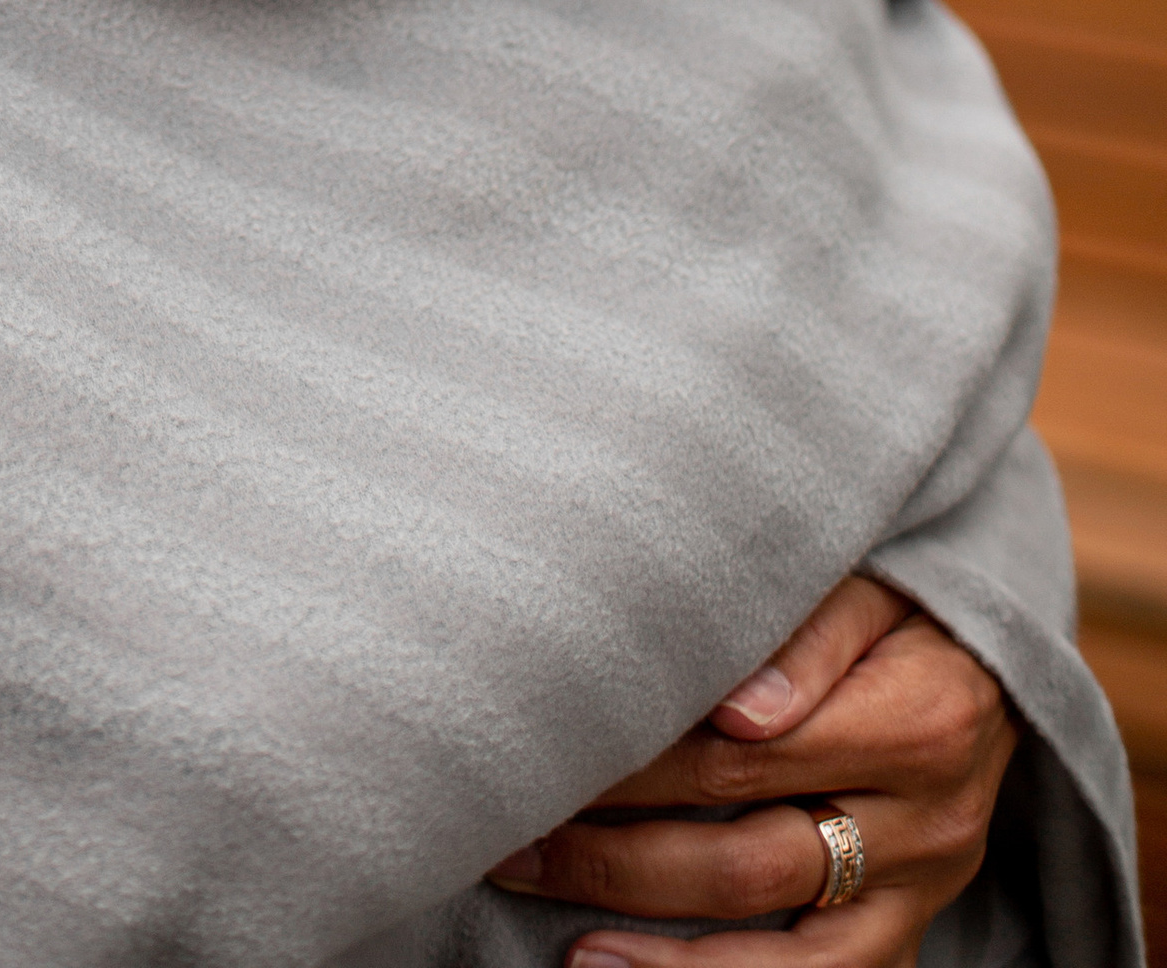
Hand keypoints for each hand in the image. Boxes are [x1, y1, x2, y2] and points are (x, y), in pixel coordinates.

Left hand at [487, 574, 1017, 967]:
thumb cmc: (904, 600)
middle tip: (517, 839)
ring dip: (668, 957)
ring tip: (570, 948)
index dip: (638, 765)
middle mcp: (928, 824)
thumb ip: (805, 634)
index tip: (548, 755)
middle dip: (620, 858)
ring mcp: (921, 891)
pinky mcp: (907, 930)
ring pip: (787, 955)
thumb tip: (733, 707)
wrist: (994, 656)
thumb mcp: (871, 581)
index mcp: (919, 724)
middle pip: (750, 862)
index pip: (746, 762)